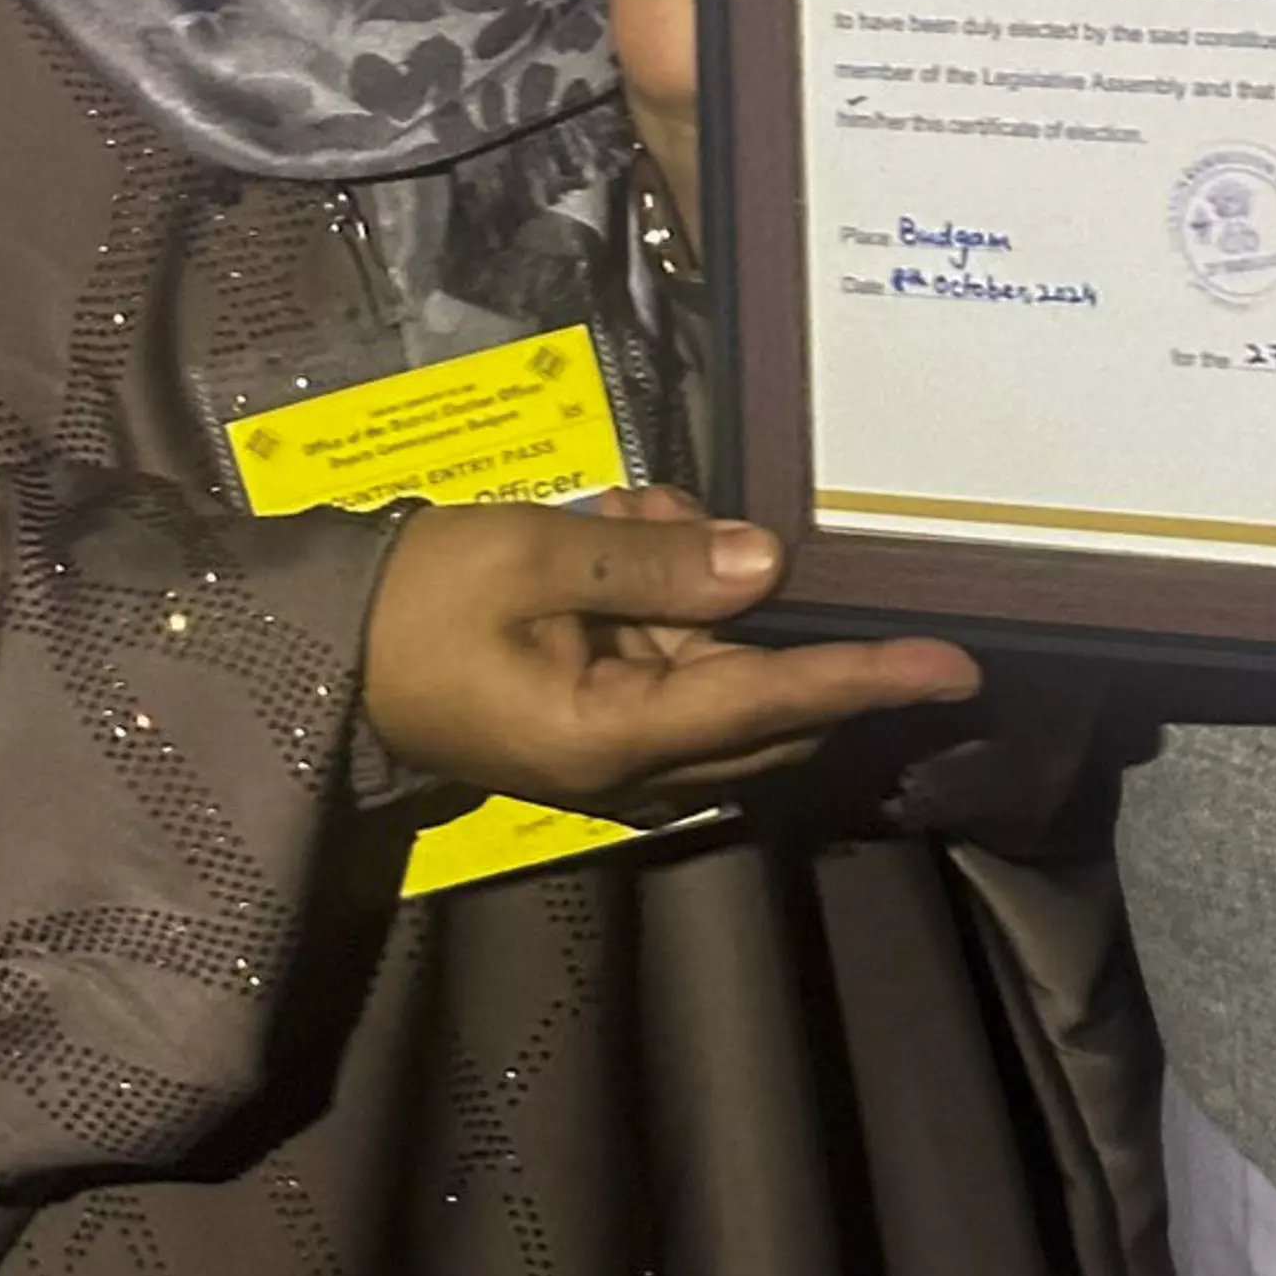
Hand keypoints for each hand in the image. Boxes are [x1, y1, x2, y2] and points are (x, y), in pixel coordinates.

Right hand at [361, 486, 977, 819]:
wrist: (321, 651)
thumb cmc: (418, 603)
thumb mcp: (532, 555)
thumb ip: (653, 563)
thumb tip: (765, 566)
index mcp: (615, 739)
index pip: (772, 700)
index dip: (868, 680)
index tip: (954, 666)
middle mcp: (629, 763)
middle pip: (758, 689)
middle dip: (758, 598)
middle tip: (679, 520)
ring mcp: (612, 747)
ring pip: (715, 659)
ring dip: (689, 578)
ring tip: (619, 512)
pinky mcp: (594, 718)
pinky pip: (668, 654)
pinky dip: (655, 588)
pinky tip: (610, 529)